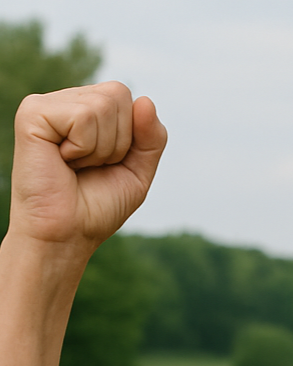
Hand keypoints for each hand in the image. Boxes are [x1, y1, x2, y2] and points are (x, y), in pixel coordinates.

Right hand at [9, 81, 166, 251]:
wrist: (66, 236)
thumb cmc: (96, 208)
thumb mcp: (137, 173)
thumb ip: (151, 138)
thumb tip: (146, 101)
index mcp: (87, 110)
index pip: (126, 97)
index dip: (129, 138)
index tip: (105, 164)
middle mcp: (66, 102)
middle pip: (119, 94)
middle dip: (117, 142)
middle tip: (89, 167)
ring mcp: (46, 104)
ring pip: (103, 105)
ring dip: (99, 149)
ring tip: (75, 166)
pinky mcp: (32, 114)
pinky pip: (83, 117)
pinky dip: (83, 148)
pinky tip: (62, 161)